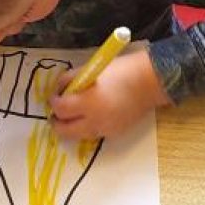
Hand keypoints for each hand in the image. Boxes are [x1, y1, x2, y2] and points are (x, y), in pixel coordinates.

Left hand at [48, 51, 169, 140]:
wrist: (151, 81)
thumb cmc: (121, 70)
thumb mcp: (91, 69)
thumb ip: (71, 79)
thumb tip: (60, 89)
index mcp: (89, 102)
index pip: (61, 109)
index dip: (53, 102)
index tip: (55, 96)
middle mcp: (95, 121)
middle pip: (65, 131)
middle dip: (57, 122)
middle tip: (57, 112)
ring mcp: (106, 130)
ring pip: (79, 135)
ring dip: (71, 126)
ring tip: (73, 114)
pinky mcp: (115, 133)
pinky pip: (94, 134)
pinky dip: (87, 127)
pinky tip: (91, 115)